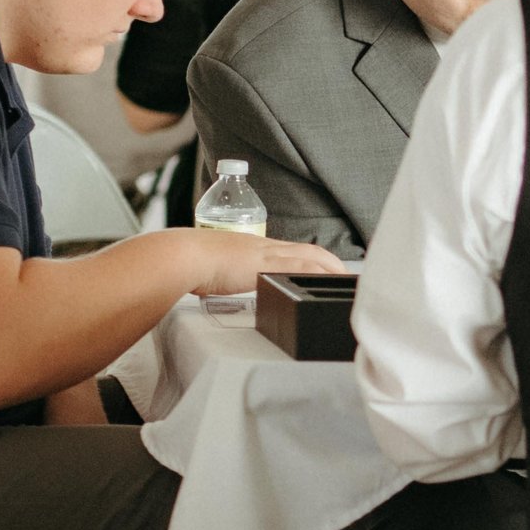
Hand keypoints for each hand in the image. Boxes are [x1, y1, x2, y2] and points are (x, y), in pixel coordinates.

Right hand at [191, 233, 349, 296]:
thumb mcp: (214, 266)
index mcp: (253, 245)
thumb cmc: (190, 261)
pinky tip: (329, 280)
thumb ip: (223, 273)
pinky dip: (317, 272)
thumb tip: (217, 283)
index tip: (323, 265)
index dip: (309, 256)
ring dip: (330, 267)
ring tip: (345, 279)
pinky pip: (299, 265)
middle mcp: (263, 245)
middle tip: (345, 273)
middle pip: (306, 249)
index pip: (290, 248)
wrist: (183, 255)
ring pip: (309, 255)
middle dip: (329, 261)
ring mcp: (266, 254)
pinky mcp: (264, 265)